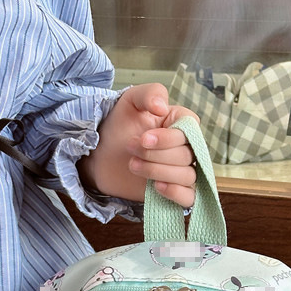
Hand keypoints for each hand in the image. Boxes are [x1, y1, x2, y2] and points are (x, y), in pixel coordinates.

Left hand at [78, 83, 199, 207]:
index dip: (169, 138)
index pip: (191, 130)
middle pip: (187, 155)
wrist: (100, 156)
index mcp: (179, 123)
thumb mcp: (130, 102)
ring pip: (187, 176)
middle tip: (130, 148)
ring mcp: (180, 171)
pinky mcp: (173, 191)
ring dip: (158, 171)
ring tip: (132, 165)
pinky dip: (176, 193)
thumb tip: (163, 107)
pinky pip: (189, 197)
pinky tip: (157, 186)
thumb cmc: (118, 127)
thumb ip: (149, 93)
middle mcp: (184, 147)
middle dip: (155, 155)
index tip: (144, 138)